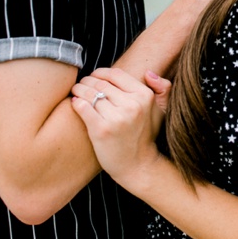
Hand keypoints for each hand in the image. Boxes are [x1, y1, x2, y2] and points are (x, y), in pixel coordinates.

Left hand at [69, 66, 164, 180]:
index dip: (100, 73)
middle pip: (100, 83)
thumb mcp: (160, 112)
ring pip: (89, 93)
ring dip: (79, 90)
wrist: (138, 166)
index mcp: (144, 96)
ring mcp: (117, 118)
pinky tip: (75, 103)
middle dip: (87, 81)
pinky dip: (76, 102)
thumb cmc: (145, 136)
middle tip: (81, 85)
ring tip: (76, 92)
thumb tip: (148, 73)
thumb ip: (162, 90)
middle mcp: (132, 105)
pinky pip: (82, 107)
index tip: (94, 77)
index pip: (115, 74)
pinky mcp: (101, 129)